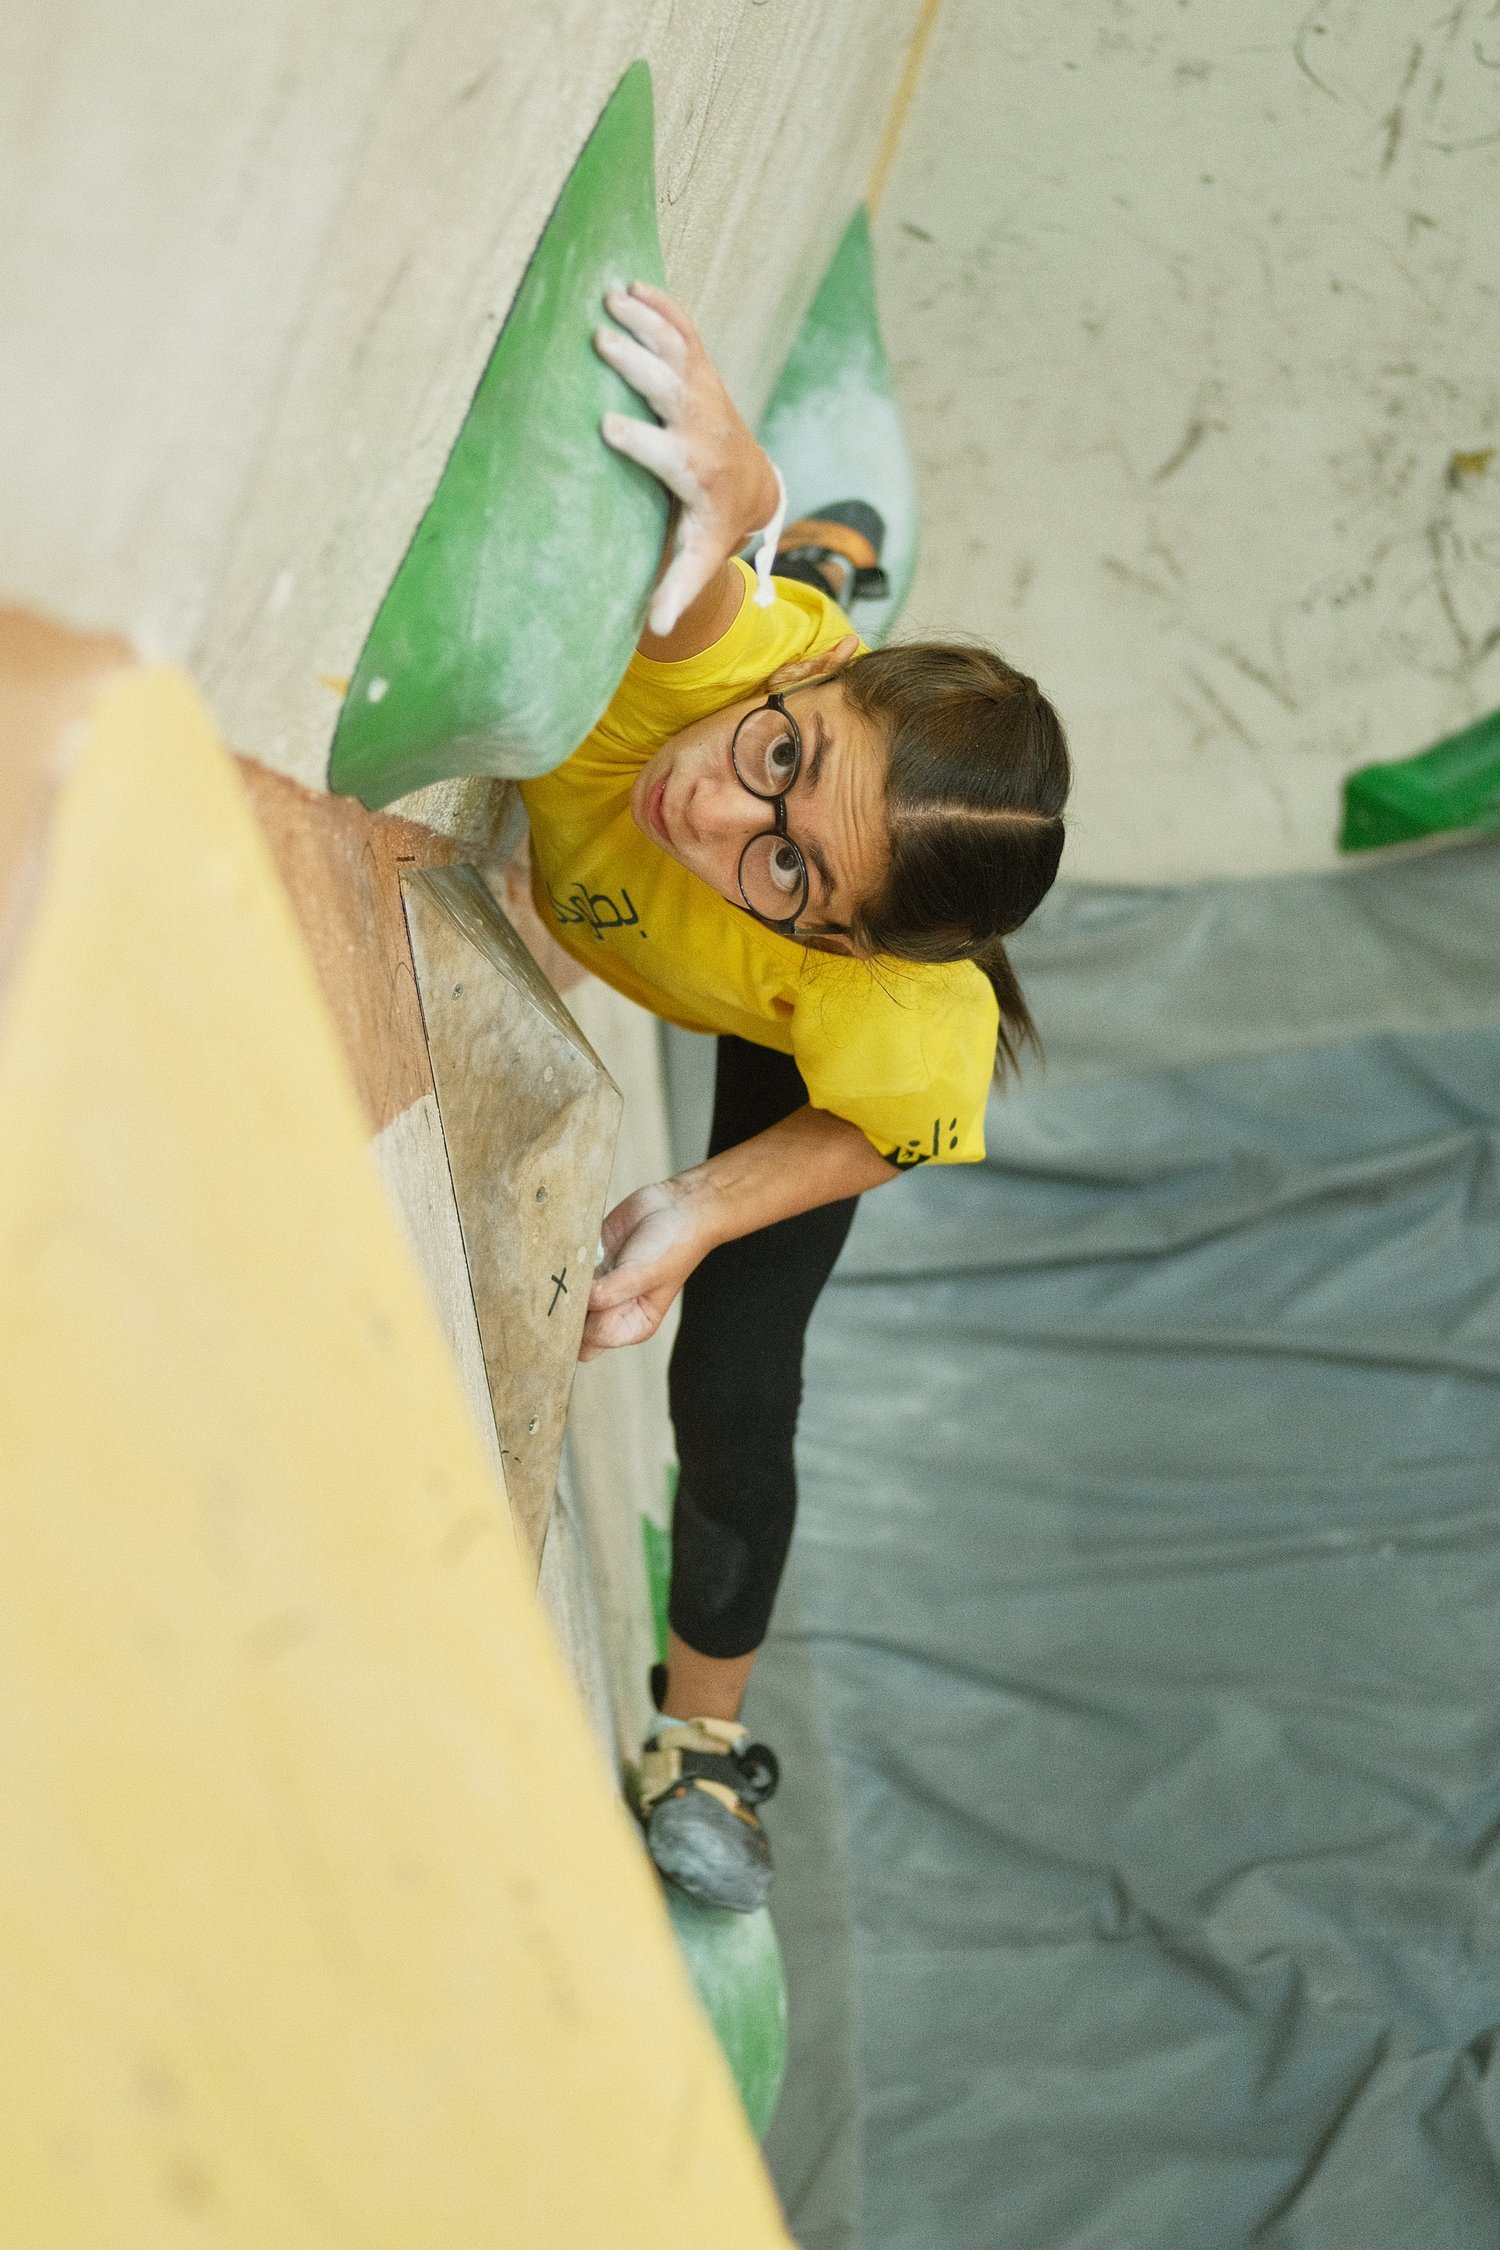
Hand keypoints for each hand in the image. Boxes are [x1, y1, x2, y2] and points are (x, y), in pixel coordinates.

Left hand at [579, 1176, 716, 1360]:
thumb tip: (574, 1301)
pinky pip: (566, 1269)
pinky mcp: (590, 1261)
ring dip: (560, 1283)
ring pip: (565, 1296)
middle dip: (563, 1309)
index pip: (591, 1341)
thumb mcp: (644, 1274)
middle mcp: (613, 1310)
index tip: (575, 1301)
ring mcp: (599, 1285)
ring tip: (569, 1264)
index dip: (578, 1326)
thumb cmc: (673, 1246)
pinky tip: (568, 1250)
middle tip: (563, 1285)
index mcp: (632, 1325)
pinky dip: (561, 1262)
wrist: (679, 1206)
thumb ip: (610, 1293)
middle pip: (573, 1324)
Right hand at [594, 282, 780, 637]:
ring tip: (611, 297)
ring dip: (646, 322)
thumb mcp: (699, 557)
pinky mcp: (704, 372)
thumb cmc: (716, 524)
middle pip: (669, 390)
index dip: (638, 441)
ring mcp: (706, 393)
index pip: (665, 452)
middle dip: (637, 365)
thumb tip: (654, 631)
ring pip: (677, 351)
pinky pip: (686, 333)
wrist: (758, 486)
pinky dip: (664, 306)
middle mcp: (704, 425)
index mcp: (696, 470)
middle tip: (599, 340)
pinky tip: (634, 284)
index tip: (605, 427)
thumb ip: (678, 589)